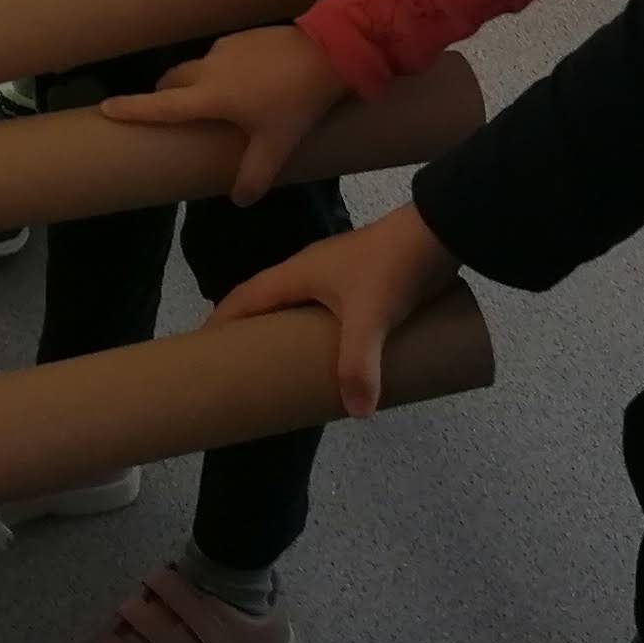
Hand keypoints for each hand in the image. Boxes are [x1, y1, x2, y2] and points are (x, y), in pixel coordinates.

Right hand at [101, 25, 349, 205]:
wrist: (328, 52)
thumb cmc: (296, 102)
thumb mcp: (277, 145)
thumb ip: (255, 175)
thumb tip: (240, 200)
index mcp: (209, 97)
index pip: (160, 106)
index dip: (131, 108)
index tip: (105, 108)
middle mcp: (207, 68)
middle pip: (171, 81)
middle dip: (163, 95)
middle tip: (168, 111)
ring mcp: (224, 48)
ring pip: (196, 67)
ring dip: (196, 82)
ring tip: (218, 101)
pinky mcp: (241, 36)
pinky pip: (220, 56)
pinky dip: (221, 70)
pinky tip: (248, 82)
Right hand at [219, 204, 457, 416]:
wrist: (440, 230)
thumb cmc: (391, 266)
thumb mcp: (370, 317)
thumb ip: (360, 364)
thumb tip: (357, 413)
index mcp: (296, 273)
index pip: (245, 297)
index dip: (222, 321)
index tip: (203, 349)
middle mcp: (311, 271)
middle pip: (269, 303)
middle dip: (253, 332)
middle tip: (246, 369)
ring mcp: (340, 275)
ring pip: (303, 307)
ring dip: (289, 332)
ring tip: (288, 367)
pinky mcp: (367, 282)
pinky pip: (332, 312)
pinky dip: (324, 332)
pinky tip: (338, 354)